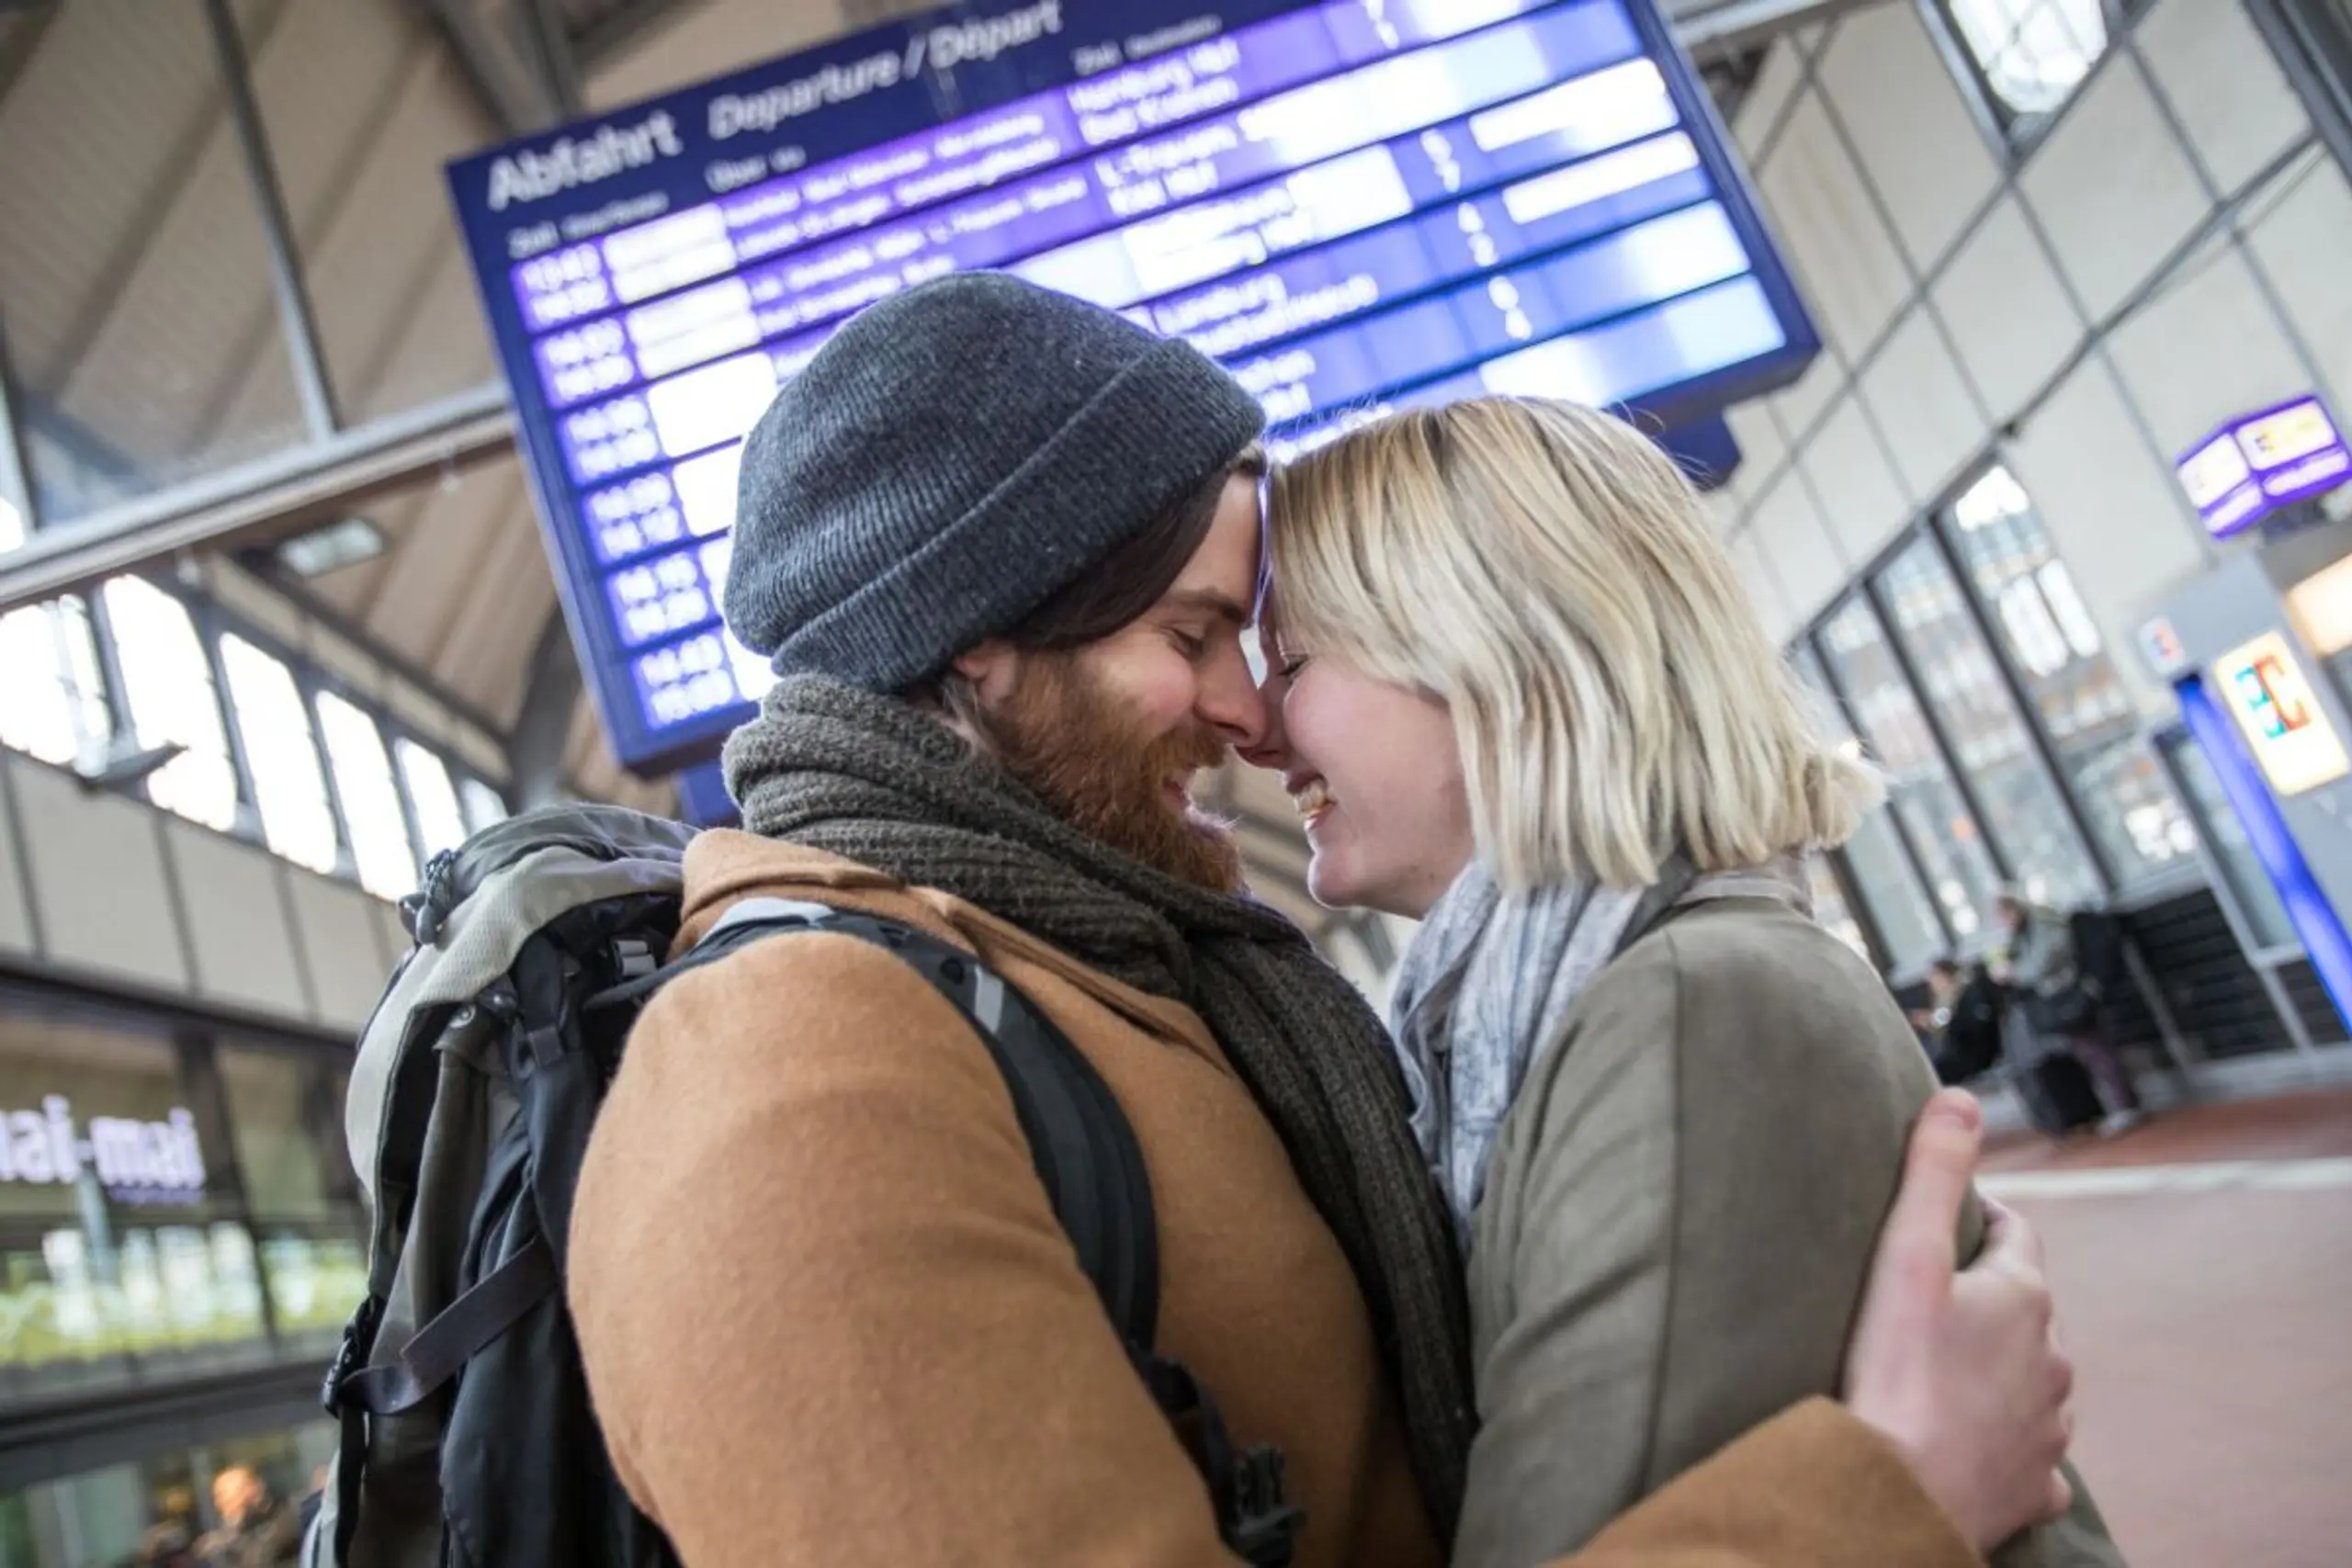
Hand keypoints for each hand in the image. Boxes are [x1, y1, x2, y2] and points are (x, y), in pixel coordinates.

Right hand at [1843, 1089, 2073, 1548]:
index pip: (2014, 1233)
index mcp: (2026, 1299)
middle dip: (1985, 1295)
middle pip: (2024, 1308)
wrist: (1898, 1495)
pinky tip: (1975, 1440)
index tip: (1938, 1220)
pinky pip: (2031, 1452)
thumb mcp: (1905, 1257)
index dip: (1976, 1218)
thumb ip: (1933, 1172)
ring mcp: (2049, 1429)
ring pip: (2033, 1380)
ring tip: (1941, 1369)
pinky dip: (2009, 1440)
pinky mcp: (2035, 1486)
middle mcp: (2053, 1360)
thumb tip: (1962, 1097)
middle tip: (1925, 1298)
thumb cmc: (1895, 1375)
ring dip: (2000, 1369)